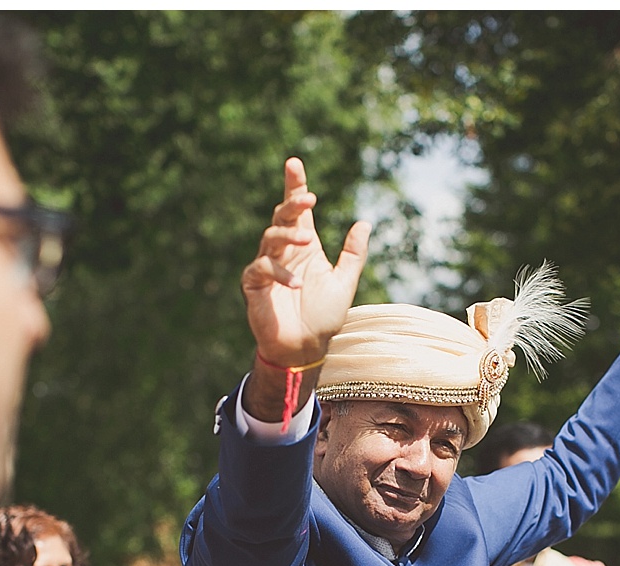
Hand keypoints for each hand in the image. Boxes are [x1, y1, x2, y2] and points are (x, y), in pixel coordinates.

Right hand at [241, 157, 370, 367]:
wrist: (307, 348)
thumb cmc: (323, 317)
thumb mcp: (345, 282)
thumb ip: (353, 254)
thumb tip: (365, 222)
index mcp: (304, 247)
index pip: (298, 211)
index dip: (294, 186)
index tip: (294, 163)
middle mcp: (284, 252)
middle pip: (281, 216)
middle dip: (292, 203)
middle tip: (309, 197)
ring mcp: (268, 267)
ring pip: (270, 237)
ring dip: (288, 235)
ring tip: (308, 241)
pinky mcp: (255, 285)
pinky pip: (262, 269)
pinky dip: (280, 273)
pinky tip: (297, 284)